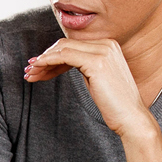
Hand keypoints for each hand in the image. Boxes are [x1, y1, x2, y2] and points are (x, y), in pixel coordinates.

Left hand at [24, 37, 152, 136]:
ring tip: (30, 74)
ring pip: (62, 49)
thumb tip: (60, 63)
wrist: (132, 118)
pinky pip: (64, 56)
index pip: (72, 46)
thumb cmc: (114, 104)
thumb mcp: (97, 79)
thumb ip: (84, 66)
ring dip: (42, 61)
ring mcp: (103, 51)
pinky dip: (47, 62)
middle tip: (29, 71)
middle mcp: (106, 44)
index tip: (38, 67)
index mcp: (108, 45)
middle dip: (44, 58)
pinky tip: (38, 71)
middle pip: (65, 45)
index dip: (52, 56)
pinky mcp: (96, 62)